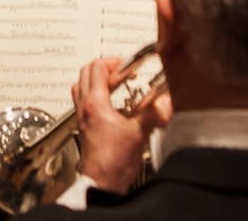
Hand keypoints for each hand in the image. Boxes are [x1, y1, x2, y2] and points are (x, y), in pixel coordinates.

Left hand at [71, 57, 168, 193]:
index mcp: (95, 104)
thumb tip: (165, 101)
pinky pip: (85, 102)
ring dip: (97, 81)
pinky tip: (114, 106)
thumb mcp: (138, 134)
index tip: (130, 67)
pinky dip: (96, 96)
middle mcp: (84, 108)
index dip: (114, 62)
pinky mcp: (85, 128)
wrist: (101, 184)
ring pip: (82, 87)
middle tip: (123, 72)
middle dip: (105, 68)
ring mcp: (82, 118)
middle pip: (86, 73)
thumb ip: (154, 114)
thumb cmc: (112, 163)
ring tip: (116, 84)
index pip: (97, 68)